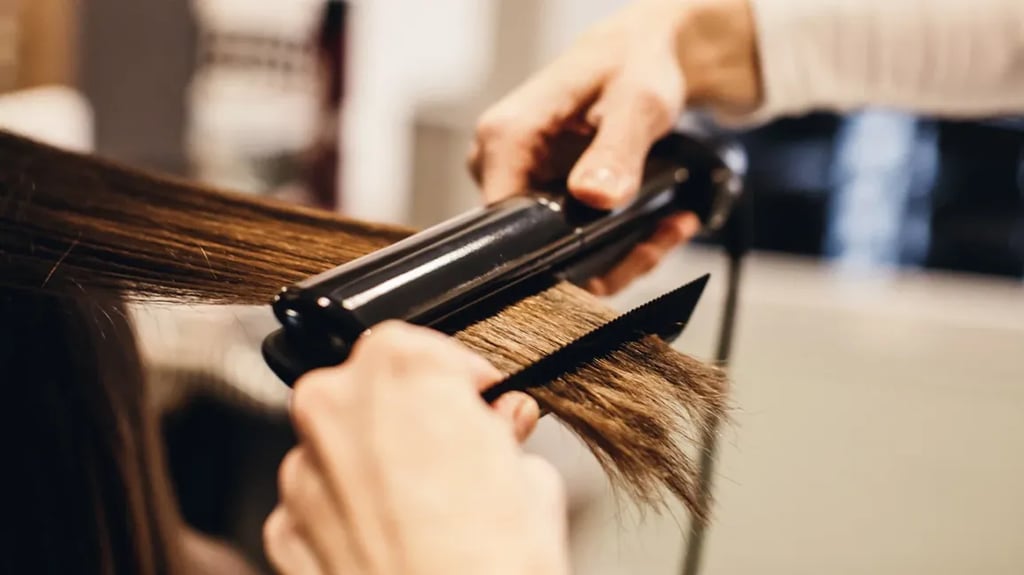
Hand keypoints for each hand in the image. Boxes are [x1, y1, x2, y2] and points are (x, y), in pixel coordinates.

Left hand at [263, 322, 568, 574]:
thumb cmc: (491, 565)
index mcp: (400, 369)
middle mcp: (338, 407)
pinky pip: (320, 500)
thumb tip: (500, 433)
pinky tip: (395, 541)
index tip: (481, 406)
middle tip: (460, 455)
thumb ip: (505, 436)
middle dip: (413, 416)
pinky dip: (350, 513)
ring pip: (343, 444)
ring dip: (378, 464)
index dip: (461, 380)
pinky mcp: (286, 527)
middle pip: (373, 389)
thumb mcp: (533, 480)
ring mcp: (304, 470)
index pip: (426, 346)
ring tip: (430, 510)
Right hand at [469, 0, 757, 294]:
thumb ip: (617, 151)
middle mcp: (499, 165)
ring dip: (621, 257)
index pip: (507, 229)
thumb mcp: (636, 103)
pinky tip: (661, 225)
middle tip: (662, 241)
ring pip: (559, 254)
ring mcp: (519, 183)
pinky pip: (572, 240)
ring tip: (671, 229)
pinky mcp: (540, 195)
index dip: (562, 257)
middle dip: (606, 260)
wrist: (639, 56)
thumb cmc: (633, 65)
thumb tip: (594, 196)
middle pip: (536, 249)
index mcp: (505, 138)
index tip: (624, 253)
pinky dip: (619, 243)